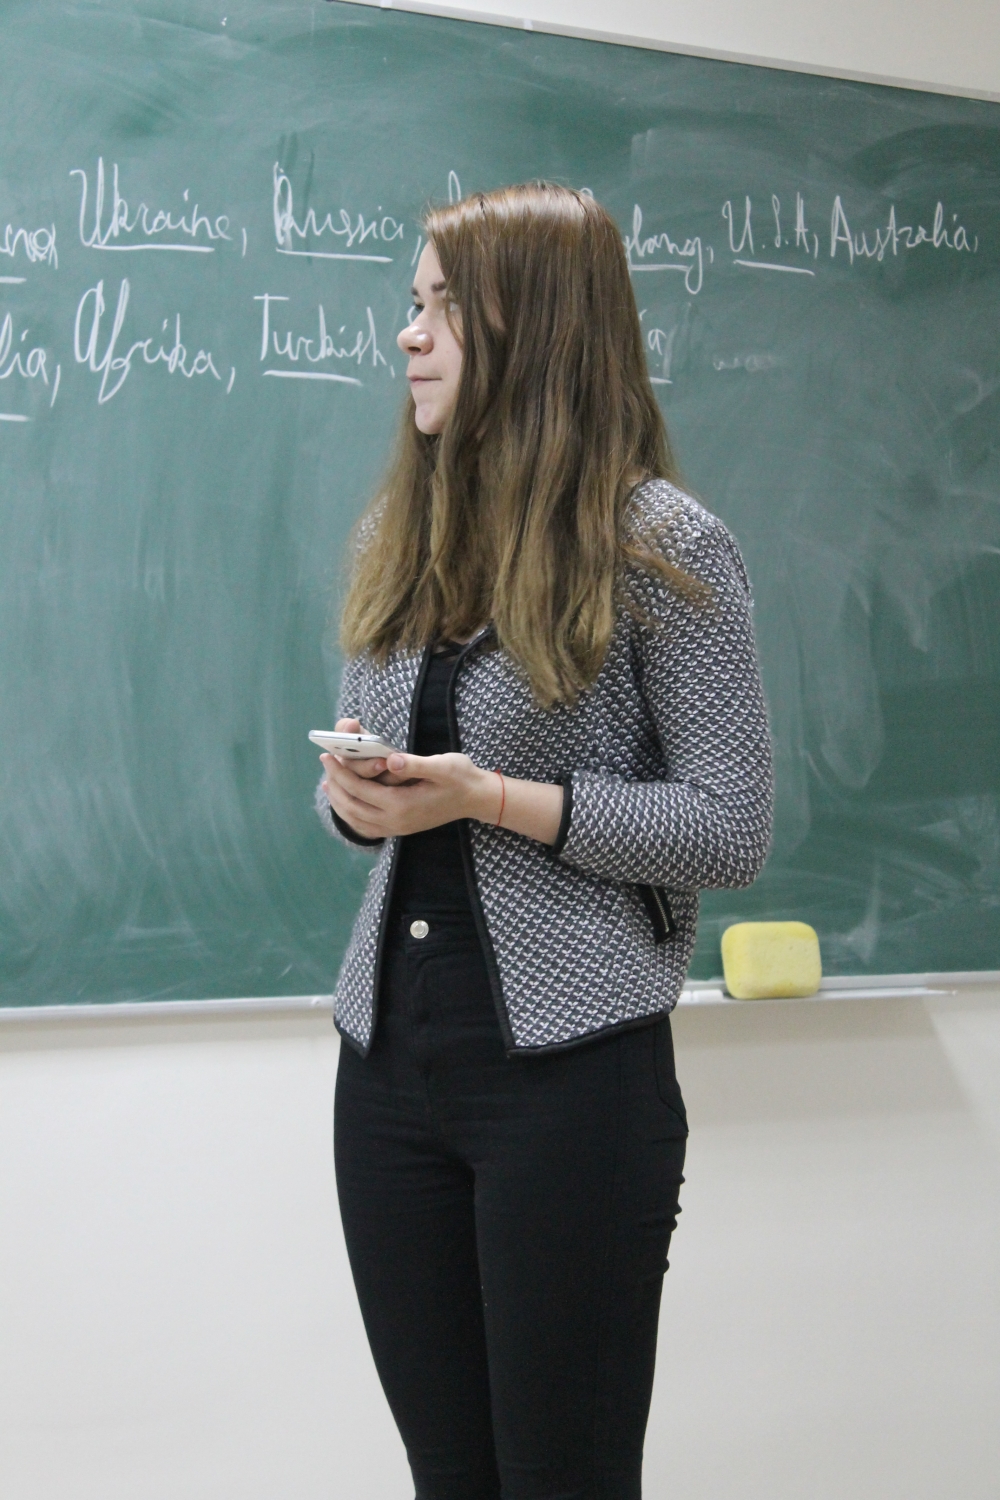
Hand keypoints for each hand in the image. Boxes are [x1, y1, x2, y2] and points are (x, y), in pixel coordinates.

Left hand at [321, 736, 499, 840]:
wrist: (475, 798)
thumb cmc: (460, 777)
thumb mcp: (443, 765)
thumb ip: (415, 764)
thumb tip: (389, 759)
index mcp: (402, 804)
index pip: (358, 789)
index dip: (339, 772)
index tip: (327, 755)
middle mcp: (395, 821)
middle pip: (351, 805)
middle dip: (334, 784)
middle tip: (325, 763)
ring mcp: (397, 828)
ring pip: (355, 819)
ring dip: (338, 800)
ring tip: (328, 782)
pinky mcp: (399, 828)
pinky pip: (366, 825)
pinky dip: (350, 813)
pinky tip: (345, 800)